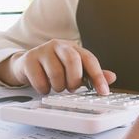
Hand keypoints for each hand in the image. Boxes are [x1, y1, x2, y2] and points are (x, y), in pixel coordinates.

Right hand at [0, 39, 115, 94]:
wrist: (27, 64)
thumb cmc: (54, 66)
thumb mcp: (75, 70)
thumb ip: (92, 74)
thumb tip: (111, 77)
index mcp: (73, 48)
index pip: (89, 59)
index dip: (98, 76)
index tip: (103, 92)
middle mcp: (58, 46)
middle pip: (72, 61)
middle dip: (74, 80)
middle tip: (72, 88)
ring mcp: (42, 51)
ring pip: (56, 73)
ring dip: (59, 87)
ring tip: (57, 86)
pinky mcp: (29, 60)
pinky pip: (40, 80)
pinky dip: (44, 89)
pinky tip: (44, 86)